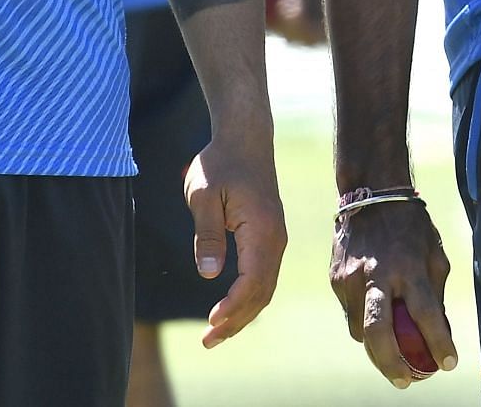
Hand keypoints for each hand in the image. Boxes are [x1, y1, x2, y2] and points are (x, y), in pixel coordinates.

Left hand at [185, 128, 285, 347]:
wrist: (245, 138)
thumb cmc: (221, 163)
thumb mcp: (204, 194)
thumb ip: (207, 233)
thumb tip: (210, 275)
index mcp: (262, 230)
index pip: (252, 282)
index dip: (232, 307)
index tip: (210, 324)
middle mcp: (276, 239)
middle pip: (261, 293)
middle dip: (236, 321)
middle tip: (207, 342)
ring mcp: (276, 239)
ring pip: (264, 288)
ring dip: (242, 314)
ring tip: (215, 334)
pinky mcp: (270, 237)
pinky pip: (263, 276)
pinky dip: (248, 298)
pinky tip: (229, 308)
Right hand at [330, 199, 454, 387]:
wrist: (370, 192)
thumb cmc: (411, 225)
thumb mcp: (434, 253)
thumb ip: (435, 292)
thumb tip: (439, 332)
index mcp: (408, 267)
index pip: (427, 316)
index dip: (440, 345)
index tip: (449, 364)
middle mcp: (376, 274)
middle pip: (379, 334)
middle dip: (392, 364)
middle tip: (405, 381)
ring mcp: (350, 278)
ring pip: (359, 329)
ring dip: (375, 347)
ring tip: (390, 357)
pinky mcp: (335, 278)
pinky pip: (349, 312)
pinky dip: (362, 321)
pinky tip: (374, 320)